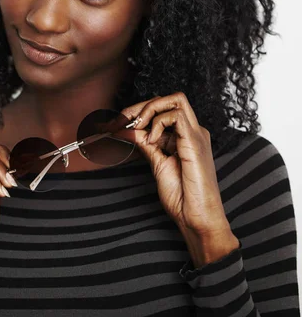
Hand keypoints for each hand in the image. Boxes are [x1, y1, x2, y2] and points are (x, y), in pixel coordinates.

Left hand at [118, 92, 229, 236]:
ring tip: (138, 129)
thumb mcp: (158, 164)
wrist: (198, 218)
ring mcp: (196, 134)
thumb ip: (146, 145)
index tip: (120, 122)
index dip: (141, 111)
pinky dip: (158, 123)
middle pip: (169, 99)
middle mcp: (193, 131)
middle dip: (142, 105)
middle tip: (122, 120)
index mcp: (186, 137)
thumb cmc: (182, 197)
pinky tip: (152, 141)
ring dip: (150, 110)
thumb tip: (127, 130)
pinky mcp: (195, 141)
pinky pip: (176, 116)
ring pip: (175, 99)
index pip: (164, 109)